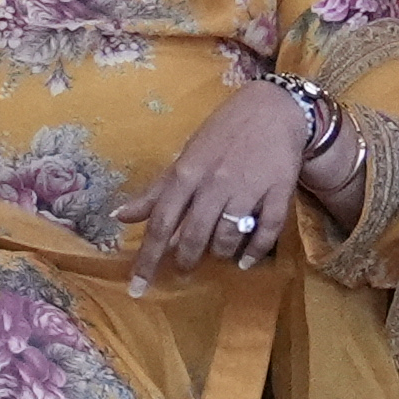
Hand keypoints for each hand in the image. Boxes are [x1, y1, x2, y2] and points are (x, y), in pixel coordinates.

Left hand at [121, 79, 322, 290]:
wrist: (272, 109)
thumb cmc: (221, 135)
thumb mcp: (185, 158)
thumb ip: (156, 191)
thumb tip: (119, 217)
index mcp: (186, 173)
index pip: (160, 224)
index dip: (147, 259)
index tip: (137, 288)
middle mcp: (214, 183)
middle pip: (193, 236)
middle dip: (186, 260)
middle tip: (184, 268)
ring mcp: (247, 188)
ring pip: (228, 238)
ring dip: (220, 254)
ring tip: (217, 254)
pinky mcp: (279, 192)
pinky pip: (267, 233)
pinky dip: (254, 253)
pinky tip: (245, 261)